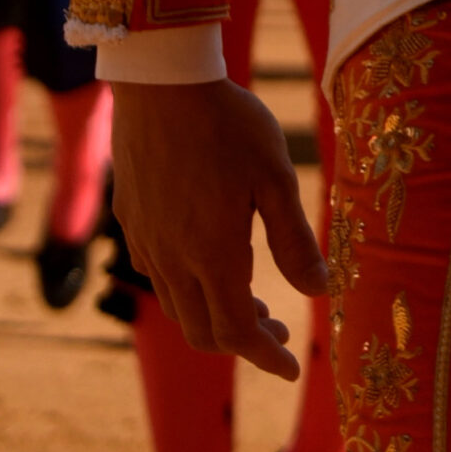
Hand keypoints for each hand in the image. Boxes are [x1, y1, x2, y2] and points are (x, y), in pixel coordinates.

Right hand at [112, 79, 327, 376]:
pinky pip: (158, 276)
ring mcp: (145, 242)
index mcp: (211, 255)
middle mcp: (171, 260)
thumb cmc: (228, 124)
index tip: (292, 367)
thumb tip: (318, 290)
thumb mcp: (274, 177)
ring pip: (178, 307)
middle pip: (203, 331)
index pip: (236, 332)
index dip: (265, 357)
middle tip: (278, 328)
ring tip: (250, 298)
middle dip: (243, 342)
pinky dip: (189, 290)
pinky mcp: (132, 221)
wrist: (161, 83)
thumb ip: (294, 240)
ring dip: (214, 316)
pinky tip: (210, 262)